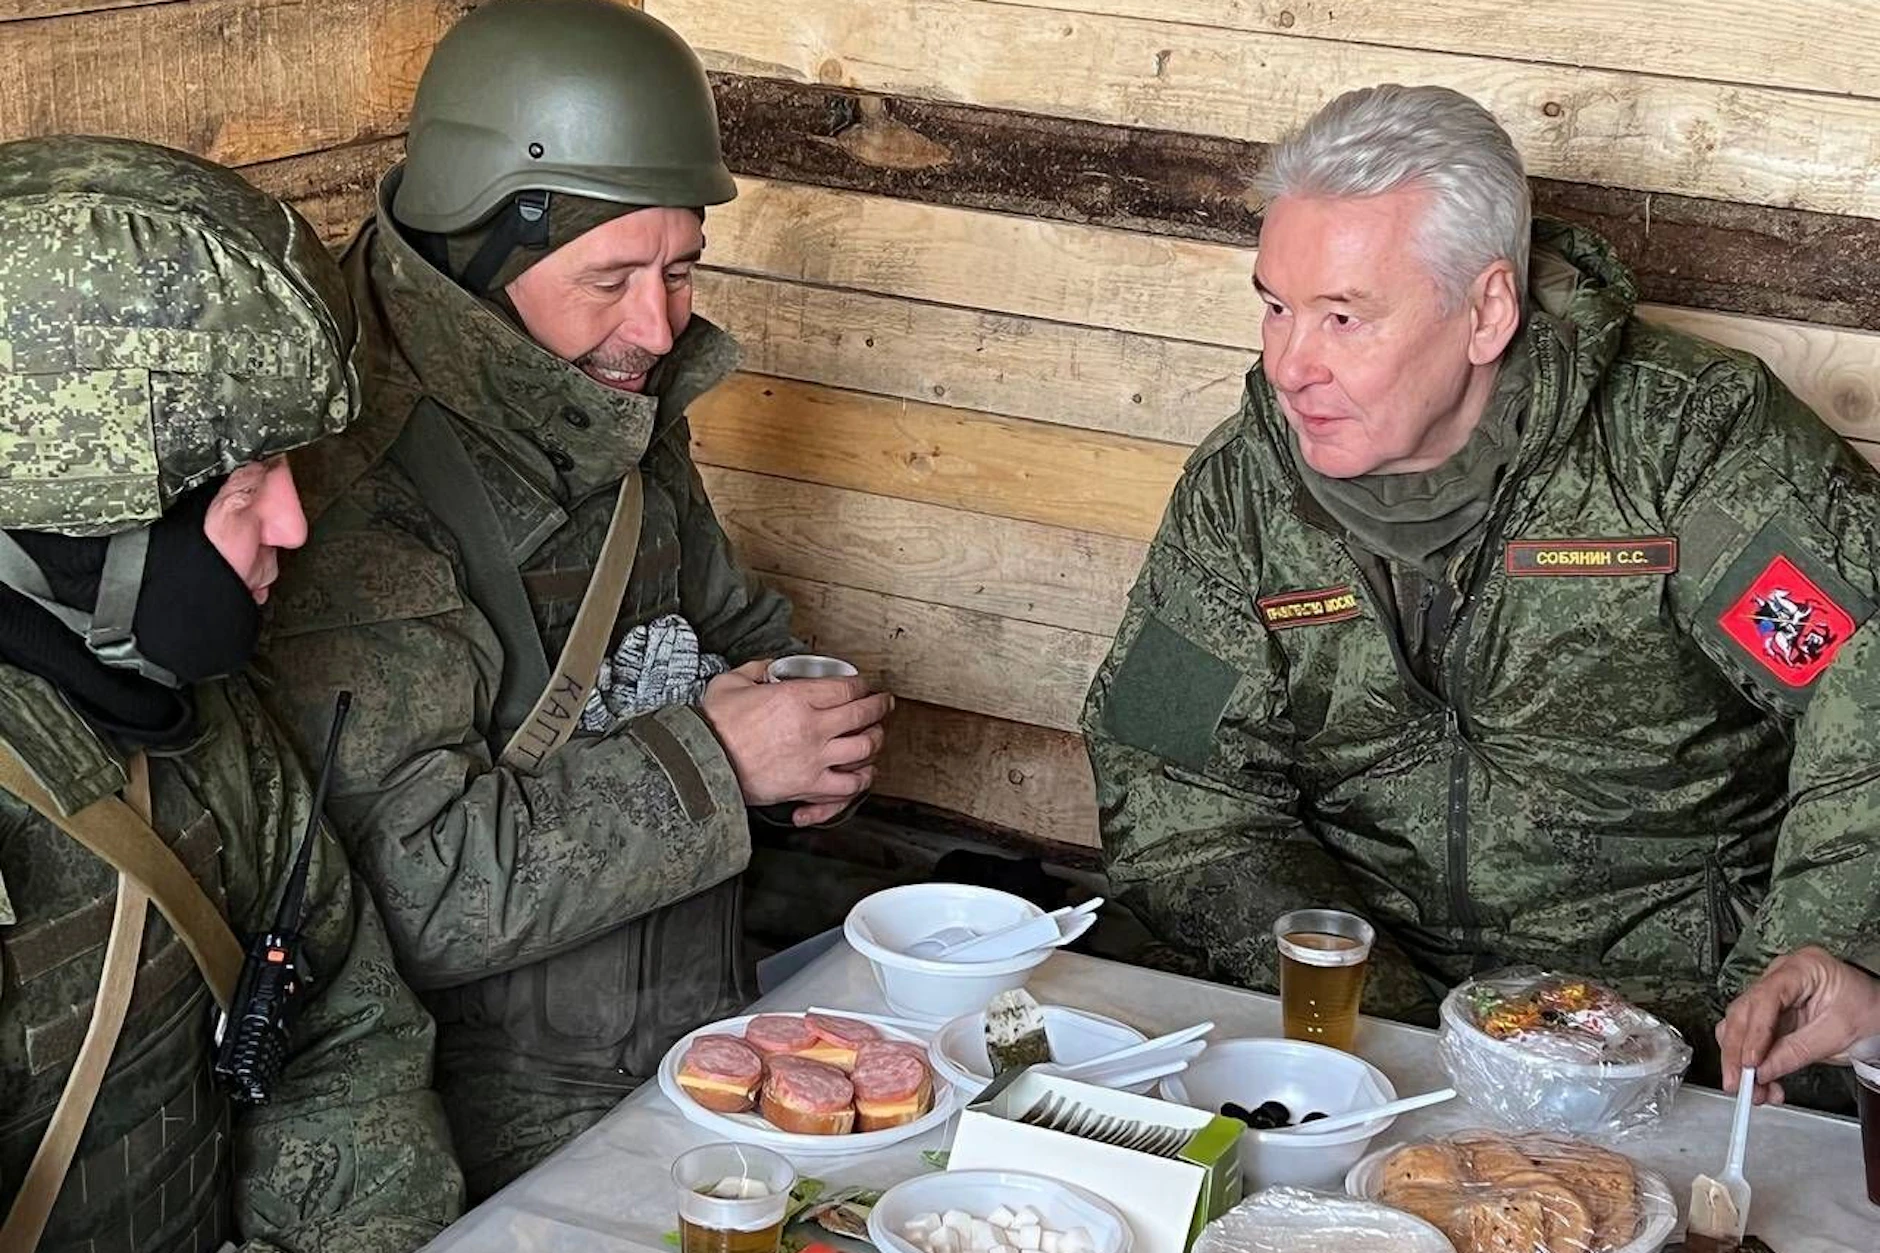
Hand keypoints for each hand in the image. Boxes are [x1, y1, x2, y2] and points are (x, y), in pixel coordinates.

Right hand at [699, 664, 892, 808]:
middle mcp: (813, 729)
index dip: (861, 684)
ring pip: (864, 750)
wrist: (702, 766)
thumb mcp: (731, 683)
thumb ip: (757, 669)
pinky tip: (862, 774)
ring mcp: (815, 760)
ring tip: (876, 736)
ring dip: (875, 740)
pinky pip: (848, 787)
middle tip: (884, 703)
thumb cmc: (714, 727)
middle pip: (863, 715)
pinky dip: (860, 780)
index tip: (864, 685)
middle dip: (880, 706)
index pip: (846, 688)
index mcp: (797, 699)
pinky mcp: (809, 787)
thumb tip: (772, 667)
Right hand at [1716, 945, 1879, 1103]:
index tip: (1751, 1062)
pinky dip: (1751, 1061)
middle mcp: (1779, 977)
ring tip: (1752, 1089)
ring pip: (1739, 1026)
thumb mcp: (1839, 1034)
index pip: (1765, 998)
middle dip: (1737, 1051)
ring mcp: (1772, 996)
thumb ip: (1797, 1052)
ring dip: (1740, 1059)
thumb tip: (1763, 1070)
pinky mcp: (1771, 1015)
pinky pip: (1751, 1037)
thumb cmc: (1867, 1013)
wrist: (1878, 1015)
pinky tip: (1760, 1080)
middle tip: (1739, 1083)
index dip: (1754, 1032)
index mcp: (1801, 968)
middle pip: (1743, 1012)